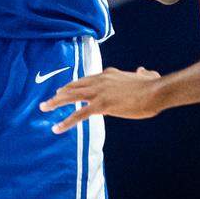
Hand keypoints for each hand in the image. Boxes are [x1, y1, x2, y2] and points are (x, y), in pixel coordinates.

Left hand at [39, 67, 163, 133]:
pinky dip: (66, 121)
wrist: (155, 91)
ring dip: (55, 102)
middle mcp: (100, 80)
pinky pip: (79, 114)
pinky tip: (57, 127)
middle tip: (49, 99)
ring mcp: (99, 92)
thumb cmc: (153, 87)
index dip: (74, 85)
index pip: (87, 79)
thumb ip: (143, 73)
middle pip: (75, 85)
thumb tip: (144, 70)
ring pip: (71, 96)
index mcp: (108, 74)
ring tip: (44, 108)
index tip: (65, 90)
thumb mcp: (147, 77)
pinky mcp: (101, 105)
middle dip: (60, 92)